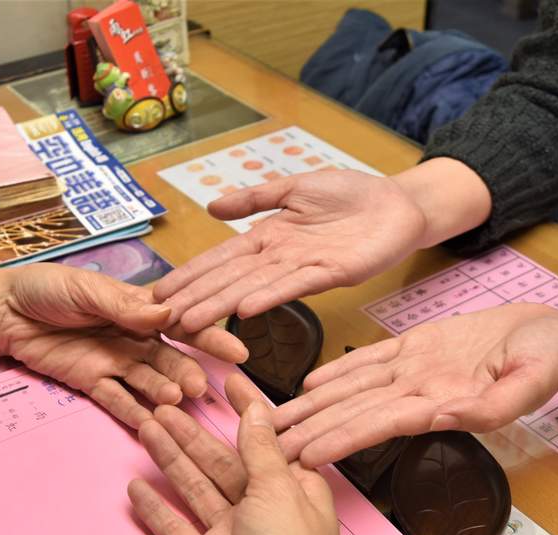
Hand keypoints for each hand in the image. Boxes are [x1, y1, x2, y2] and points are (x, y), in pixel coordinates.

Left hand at [0, 264, 247, 426]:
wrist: (3, 312)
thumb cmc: (47, 289)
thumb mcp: (85, 289)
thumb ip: (123, 306)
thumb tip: (164, 314)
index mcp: (140, 309)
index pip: (182, 322)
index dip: (209, 336)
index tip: (236, 351)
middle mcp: (135, 338)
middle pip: (169, 359)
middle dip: (187, 372)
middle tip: (200, 387)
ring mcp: (115, 362)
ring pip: (147, 382)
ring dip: (162, 393)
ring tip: (174, 401)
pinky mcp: (92, 382)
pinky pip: (117, 400)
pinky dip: (133, 412)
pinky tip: (151, 425)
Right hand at [128, 375, 341, 534]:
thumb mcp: (280, 491)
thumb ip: (262, 451)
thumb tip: (259, 412)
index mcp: (295, 488)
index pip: (268, 438)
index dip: (248, 408)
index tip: (227, 380)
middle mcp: (265, 510)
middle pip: (223, 460)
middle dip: (193, 431)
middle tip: (163, 403)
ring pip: (197, 487)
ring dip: (171, 458)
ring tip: (145, 428)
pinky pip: (177, 528)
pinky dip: (157, 510)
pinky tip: (137, 488)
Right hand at [152, 169, 428, 331]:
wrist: (397, 204)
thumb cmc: (349, 195)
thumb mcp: (294, 188)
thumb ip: (255, 198)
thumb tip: (211, 206)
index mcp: (268, 236)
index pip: (220, 259)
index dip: (190, 275)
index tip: (159, 294)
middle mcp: (280, 257)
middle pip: (230, 280)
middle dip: (195, 299)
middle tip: (162, 320)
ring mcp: (303, 268)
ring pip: (253, 288)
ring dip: (221, 307)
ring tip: (192, 323)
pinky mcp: (331, 274)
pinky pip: (294, 287)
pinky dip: (269, 298)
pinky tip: (244, 310)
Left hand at [275, 304, 557, 465]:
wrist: (554, 335)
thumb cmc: (549, 357)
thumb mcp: (533, 379)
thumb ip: (495, 404)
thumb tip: (449, 418)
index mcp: (443, 404)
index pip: (379, 425)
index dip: (340, 439)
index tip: (304, 456)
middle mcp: (420, 393)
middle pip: (353, 414)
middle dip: (310, 431)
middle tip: (264, 448)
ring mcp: (416, 372)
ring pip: (352, 391)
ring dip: (312, 408)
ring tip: (273, 422)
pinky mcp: (418, 349)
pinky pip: (370, 362)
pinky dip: (338, 373)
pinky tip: (310, 384)